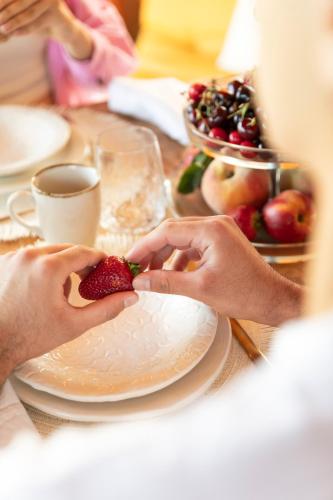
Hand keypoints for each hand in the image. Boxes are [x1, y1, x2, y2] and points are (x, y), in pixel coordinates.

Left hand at [0, 0, 92, 59]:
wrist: (64, 29)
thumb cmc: (41, 18)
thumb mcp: (25, 11)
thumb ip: (13, 10)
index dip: (3, 2)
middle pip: (20, 0)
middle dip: (6, 11)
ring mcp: (51, 0)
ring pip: (28, 13)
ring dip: (14, 22)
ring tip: (4, 28)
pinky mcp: (58, 13)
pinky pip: (37, 23)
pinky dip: (24, 29)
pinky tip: (14, 34)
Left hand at [0, 245, 137, 383]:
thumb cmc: (28, 336)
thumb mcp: (74, 324)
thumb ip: (106, 309)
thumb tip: (129, 297)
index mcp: (48, 268)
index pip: (83, 251)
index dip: (98, 258)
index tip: (105, 266)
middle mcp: (29, 257)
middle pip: (66, 249)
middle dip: (79, 263)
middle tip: (86, 281)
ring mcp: (13, 258)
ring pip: (48, 252)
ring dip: (59, 266)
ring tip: (60, 292)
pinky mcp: (3, 263)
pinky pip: (30, 258)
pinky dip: (40, 268)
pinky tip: (40, 290)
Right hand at [127, 216, 302, 325]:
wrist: (273, 299)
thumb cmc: (243, 294)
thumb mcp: (200, 288)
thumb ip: (166, 281)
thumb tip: (139, 281)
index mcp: (210, 230)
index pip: (166, 231)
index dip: (144, 246)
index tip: (129, 261)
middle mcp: (215, 224)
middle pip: (172, 231)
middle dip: (152, 250)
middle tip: (136, 268)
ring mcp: (219, 231)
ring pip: (182, 237)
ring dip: (165, 254)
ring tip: (151, 273)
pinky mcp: (221, 241)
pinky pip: (193, 244)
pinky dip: (180, 256)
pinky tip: (172, 272)